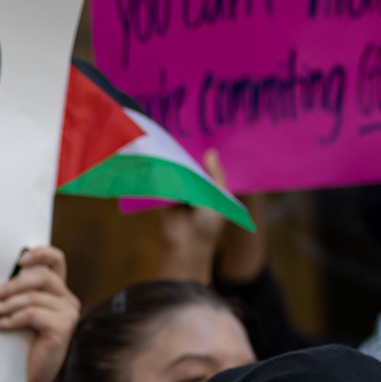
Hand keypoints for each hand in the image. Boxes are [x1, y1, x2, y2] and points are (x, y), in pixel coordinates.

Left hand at [0, 246, 79, 381]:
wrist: (28, 378)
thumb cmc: (22, 344)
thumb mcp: (20, 313)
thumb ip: (17, 294)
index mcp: (58, 291)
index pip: (56, 260)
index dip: (40, 253)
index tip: (19, 259)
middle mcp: (68, 299)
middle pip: (41, 277)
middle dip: (12, 285)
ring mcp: (69, 313)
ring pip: (32, 298)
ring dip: (4, 305)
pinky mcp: (63, 327)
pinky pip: (31, 315)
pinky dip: (9, 319)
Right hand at [156, 150, 267, 285]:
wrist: (187, 244)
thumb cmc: (208, 224)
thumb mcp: (218, 198)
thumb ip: (215, 175)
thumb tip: (210, 152)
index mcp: (209, 189)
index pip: (206, 168)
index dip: (203, 157)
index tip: (201, 139)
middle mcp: (193, 189)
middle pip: (189, 168)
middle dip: (187, 158)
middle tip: (184, 137)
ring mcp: (177, 192)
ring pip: (177, 172)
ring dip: (175, 164)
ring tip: (172, 146)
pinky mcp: (162, 196)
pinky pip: (163, 180)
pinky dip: (164, 172)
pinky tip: (163, 160)